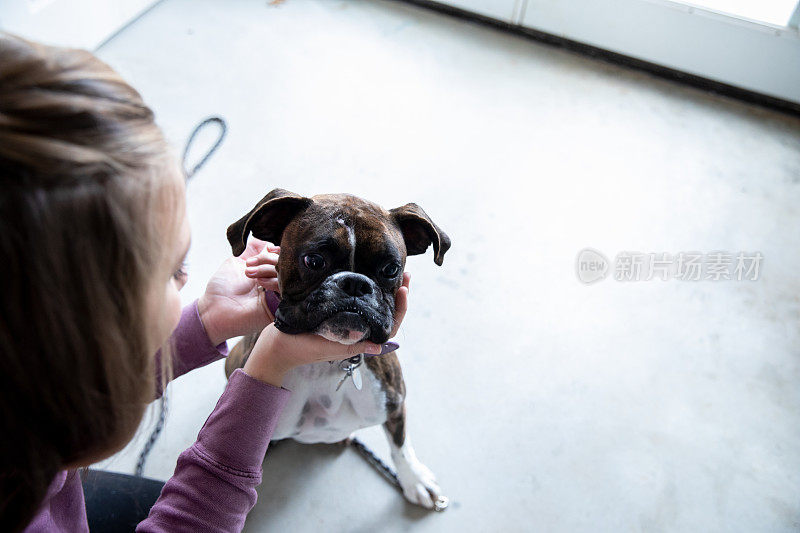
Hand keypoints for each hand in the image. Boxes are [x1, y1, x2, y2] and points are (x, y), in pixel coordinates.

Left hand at [198, 238, 279, 345]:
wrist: (213, 309)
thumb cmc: (222, 288)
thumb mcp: (236, 262)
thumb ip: (251, 250)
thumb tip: (266, 240)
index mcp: (267, 273)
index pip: (282, 257)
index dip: (276, 251)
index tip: (267, 249)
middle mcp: (275, 282)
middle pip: (286, 264)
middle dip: (268, 259)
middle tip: (250, 265)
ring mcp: (278, 295)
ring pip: (287, 275)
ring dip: (268, 270)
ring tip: (249, 274)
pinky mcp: (278, 307)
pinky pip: (286, 291)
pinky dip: (274, 282)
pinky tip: (260, 283)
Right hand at [244, 272, 410, 386]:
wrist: (277, 346)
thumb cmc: (301, 347)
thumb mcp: (327, 346)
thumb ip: (352, 345)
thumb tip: (380, 346)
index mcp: (358, 340)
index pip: (388, 327)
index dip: (399, 310)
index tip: (403, 290)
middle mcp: (357, 331)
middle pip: (386, 313)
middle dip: (398, 294)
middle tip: (407, 273)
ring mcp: (348, 322)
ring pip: (375, 306)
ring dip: (386, 289)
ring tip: (397, 272)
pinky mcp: (337, 314)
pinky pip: (360, 302)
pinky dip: (369, 289)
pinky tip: (372, 274)